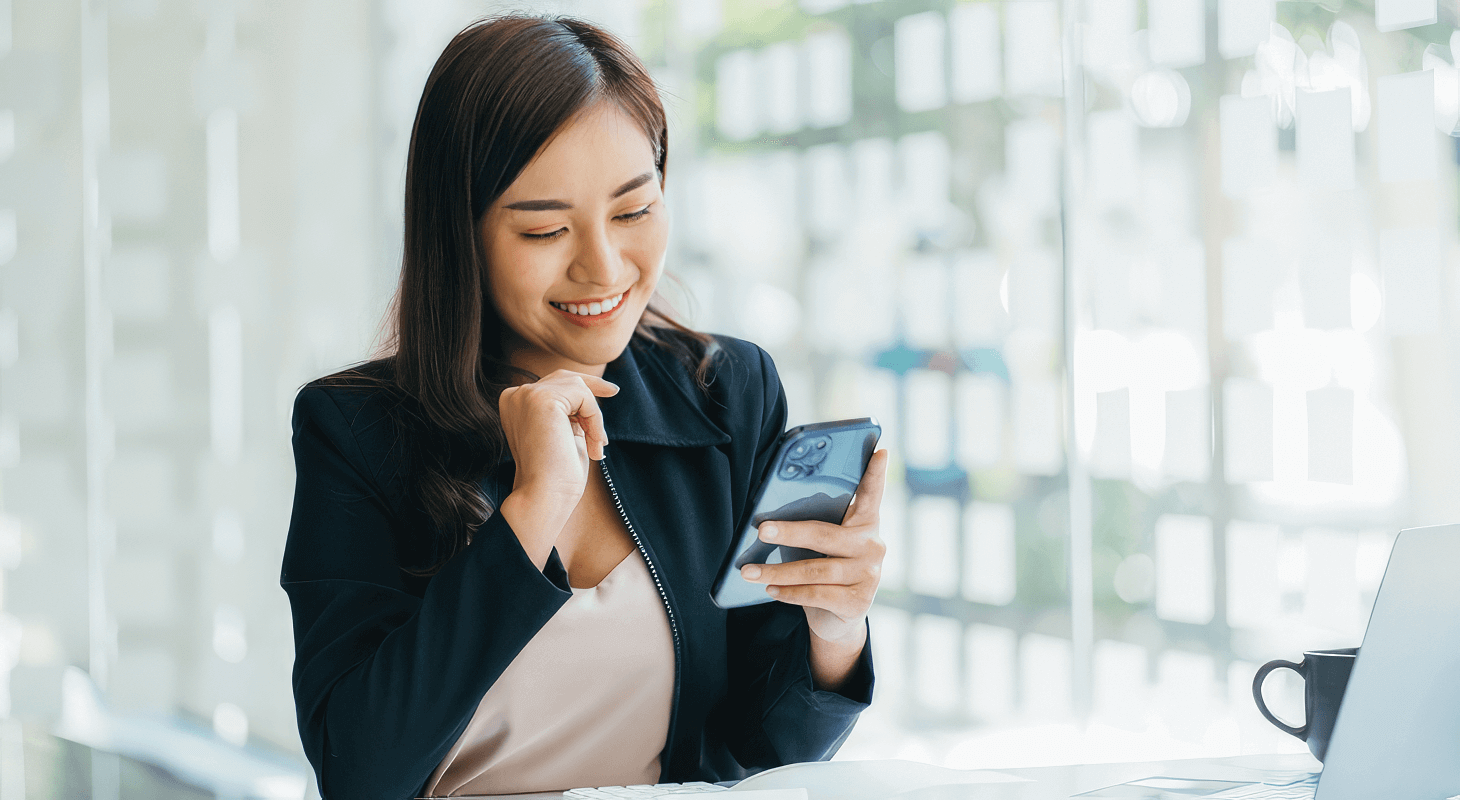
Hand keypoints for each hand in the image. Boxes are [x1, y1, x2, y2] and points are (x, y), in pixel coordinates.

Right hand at [497, 370, 617, 565]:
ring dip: (594, 417)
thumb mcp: (564, 434)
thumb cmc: (556, 475)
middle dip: (592, 386)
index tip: (608, 392)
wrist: (545, 496)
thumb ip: (570, 413)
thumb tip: (590, 393)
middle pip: (564, 377)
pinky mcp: (541, 399)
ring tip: (596, 445)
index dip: (582, 389)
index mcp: (514, 403)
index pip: (553, 383)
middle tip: (614, 391)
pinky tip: (594, 444)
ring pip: (578, 387)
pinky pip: (584, 396)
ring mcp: (525, 395)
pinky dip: (595, 419)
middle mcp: (515, 395)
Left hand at [739, 449, 889, 644]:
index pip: (871, 495)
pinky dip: (789, 593)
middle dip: (789, 532)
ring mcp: (869, 575)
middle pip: (825, 534)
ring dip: (777, 571)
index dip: (876, 474)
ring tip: (749, 571)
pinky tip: (770, 590)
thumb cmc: (826, 568)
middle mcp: (873, 546)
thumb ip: (814, 526)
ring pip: (815, 569)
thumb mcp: (824, 545)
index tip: (880, 451)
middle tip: (761, 530)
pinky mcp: (858, 603)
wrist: (838, 619)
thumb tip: (769, 518)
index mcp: (866, 523)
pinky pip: (816, 594)